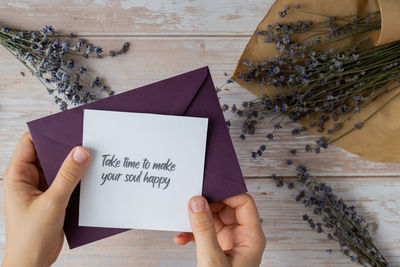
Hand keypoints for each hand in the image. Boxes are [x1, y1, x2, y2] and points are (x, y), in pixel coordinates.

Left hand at [2, 133, 89, 266]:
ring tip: (93, 157)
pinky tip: (91, 177)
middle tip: (87, 141)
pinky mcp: (52, 198)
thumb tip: (80, 151)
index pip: (29, 143)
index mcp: (18, 176)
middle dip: (66, 148)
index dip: (47, 132)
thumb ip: (67, 176)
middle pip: (47, 154)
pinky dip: (77, 178)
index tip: (68, 126)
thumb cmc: (31, 237)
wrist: (32, 263)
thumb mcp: (52, 203)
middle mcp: (28, 179)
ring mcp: (41, 189)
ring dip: (74, 164)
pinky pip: (66, 181)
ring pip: (59, 168)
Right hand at [174, 193, 265, 266]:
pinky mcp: (219, 248)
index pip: (244, 203)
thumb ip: (203, 229)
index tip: (206, 190)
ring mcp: (231, 242)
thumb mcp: (212, 259)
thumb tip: (197, 202)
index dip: (227, 194)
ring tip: (181, 220)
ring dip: (197, 220)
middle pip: (227, 208)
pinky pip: (206, 232)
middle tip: (190, 201)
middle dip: (207, 205)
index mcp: (252, 237)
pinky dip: (192, 233)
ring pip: (214, 219)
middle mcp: (243, 236)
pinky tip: (180, 239)